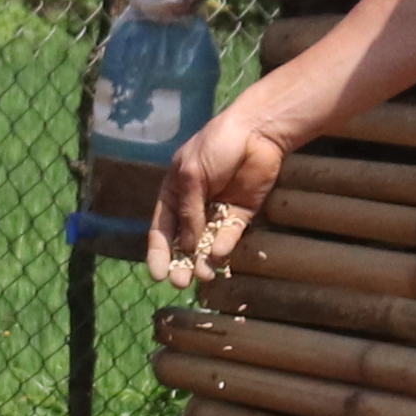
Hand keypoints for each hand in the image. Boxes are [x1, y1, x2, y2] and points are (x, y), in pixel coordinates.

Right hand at [152, 105, 288, 283]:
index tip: (158, 276)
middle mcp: (193, 206)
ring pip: (207, 244)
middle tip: (181, 283)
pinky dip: (225, 245)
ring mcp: (218, 211)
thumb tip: (186, 246)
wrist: (257, 131)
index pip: (161, 230)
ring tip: (204, 276)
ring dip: (203, 261)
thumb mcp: (191, 175)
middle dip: (181, 264)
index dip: (158, 253)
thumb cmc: (215, 145)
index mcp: (174, 194)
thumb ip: (188, 210)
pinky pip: (231, 235)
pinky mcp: (242, 214)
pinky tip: (219, 254)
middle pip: (183, 243)